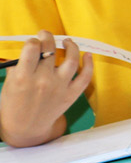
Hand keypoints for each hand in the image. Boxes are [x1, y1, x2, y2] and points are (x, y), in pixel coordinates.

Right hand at [0, 32, 93, 147]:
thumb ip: (17, 66)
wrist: (26, 127)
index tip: (33, 41)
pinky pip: (85, 76)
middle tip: (45, 35)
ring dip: (71, 46)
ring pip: (71, 59)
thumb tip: (29, 48)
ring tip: (67, 41)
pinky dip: (89, 64)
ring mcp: (59, 87)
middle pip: (50, 50)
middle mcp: (43, 80)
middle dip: (47, 37)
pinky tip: (87, 55)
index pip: (32, 48)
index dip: (33, 41)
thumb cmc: (14, 103)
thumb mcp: (9, 83)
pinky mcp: (71, 94)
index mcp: (23, 77)